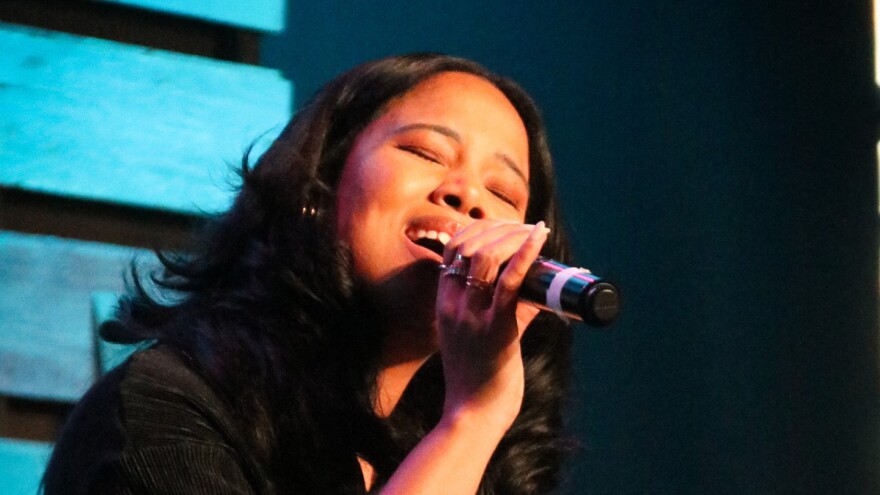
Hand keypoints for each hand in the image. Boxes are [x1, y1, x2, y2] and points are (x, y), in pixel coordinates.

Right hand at [436, 220, 548, 430]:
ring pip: (487, 257)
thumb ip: (504, 311)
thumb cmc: (480, 379)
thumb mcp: (479, 337)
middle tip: (525, 229)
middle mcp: (453, 304)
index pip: (453, 250)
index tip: (505, 228)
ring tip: (533, 233)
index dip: (479, 229)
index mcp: (445, 304)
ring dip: (513, 237)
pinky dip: (526, 254)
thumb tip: (538, 292)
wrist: (473, 415)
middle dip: (499, 229)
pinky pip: (509, 282)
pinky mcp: (495, 329)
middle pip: (469, 246)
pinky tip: (539, 237)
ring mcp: (471, 315)